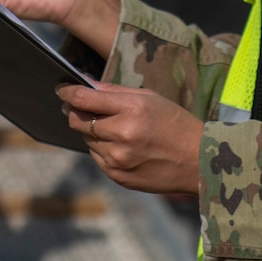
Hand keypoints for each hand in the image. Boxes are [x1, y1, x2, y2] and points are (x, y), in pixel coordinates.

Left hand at [59, 82, 201, 195]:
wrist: (199, 161)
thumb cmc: (175, 123)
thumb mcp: (149, 97)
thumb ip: (114, 92)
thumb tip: (84, 85)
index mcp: (131, 109)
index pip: (83, 99)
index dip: (67, 93)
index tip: (62, 90)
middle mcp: (121, 134)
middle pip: (78, 121)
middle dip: (74, 112)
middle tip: (77, 106)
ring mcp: (118, 158)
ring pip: (87, 140)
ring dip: (92, 132)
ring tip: (114, 128)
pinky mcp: (117, 175)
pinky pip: (96, 157)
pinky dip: (102, 149)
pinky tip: (121, 145)